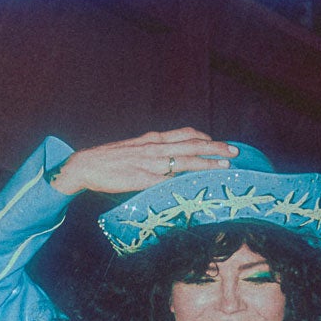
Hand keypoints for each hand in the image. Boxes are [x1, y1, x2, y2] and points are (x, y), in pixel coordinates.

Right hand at [54, 130, 236, 197]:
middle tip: (234, 152)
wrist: (86, 165)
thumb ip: (153, 151)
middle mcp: (155, 148)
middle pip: (191, 145)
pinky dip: (185, 182)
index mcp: (153, 139)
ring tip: (224, 166)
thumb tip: (170, 159)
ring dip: (207, 163)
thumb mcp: (135, 149)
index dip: (205, 138)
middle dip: (215, 148)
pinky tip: (197, 185)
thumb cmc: (110, 159)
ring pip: (185, 161)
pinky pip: (168, 181)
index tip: (218, 142)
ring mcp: (150, 163)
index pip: (185, 134)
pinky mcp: (143, 180)